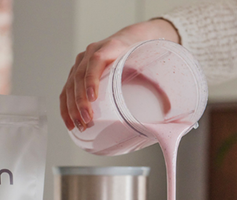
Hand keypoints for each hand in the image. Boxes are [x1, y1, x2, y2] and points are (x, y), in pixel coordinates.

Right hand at [60, 19, 179, 131]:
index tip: (92, 97)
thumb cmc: (141, 53)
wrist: (132, 38)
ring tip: (79, 125)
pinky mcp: (77, 72)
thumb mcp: (150, 64)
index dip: (92, 79)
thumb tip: (170, 112)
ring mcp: (82, 62)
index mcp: (111, 47)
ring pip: (70, 84)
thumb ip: (159, 85)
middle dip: (80, 101)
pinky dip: (66, 106)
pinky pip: (66, 89)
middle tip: (87, 120)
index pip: (96, 60)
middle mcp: (92, 52)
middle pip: (79, 75)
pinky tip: (69, 121)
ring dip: (71, 107)